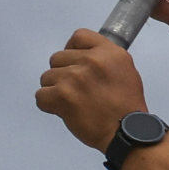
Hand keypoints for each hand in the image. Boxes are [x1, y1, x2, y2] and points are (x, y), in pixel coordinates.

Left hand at [36, 29, 148, 152]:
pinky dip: (49, 105)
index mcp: (109, 53)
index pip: (78, 36)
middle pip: (57, 58)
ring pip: (47, 77)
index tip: (75, 63)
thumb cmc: (127, 108)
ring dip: (55, 91)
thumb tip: (82, 55)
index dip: (72, 50)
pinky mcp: (63, 96)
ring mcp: (75, 78)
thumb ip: (104, 58)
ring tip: (74, 103)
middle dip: (62, 74)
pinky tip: (64, 111)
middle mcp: (92, 61)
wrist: (127, 133)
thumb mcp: (126, 71)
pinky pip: (40, 96)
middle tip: (77, 91)